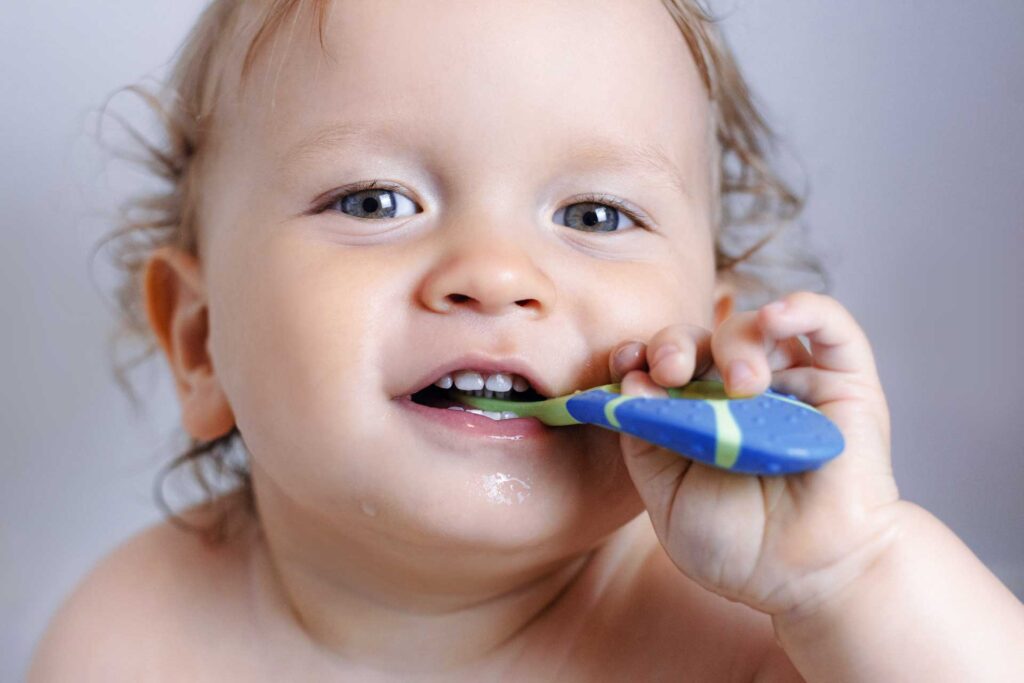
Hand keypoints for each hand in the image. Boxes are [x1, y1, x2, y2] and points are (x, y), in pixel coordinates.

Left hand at [610, 291, 907, 615]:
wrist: (809, 579)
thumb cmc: (739, 545)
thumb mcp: (667, 496)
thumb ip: (644, 441)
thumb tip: (630, 383)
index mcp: (694, 414)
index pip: (659, 364)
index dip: (638, 354)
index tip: (624, 363)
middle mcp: (738, 391)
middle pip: (698, 338)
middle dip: (674, 343)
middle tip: (671, 369)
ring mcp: (791, 382)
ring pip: (753, 326)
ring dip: (735, 343)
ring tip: (743, 385)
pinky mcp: (844, 381)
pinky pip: (828, 323)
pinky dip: (802, 307)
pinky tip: (778, 317)